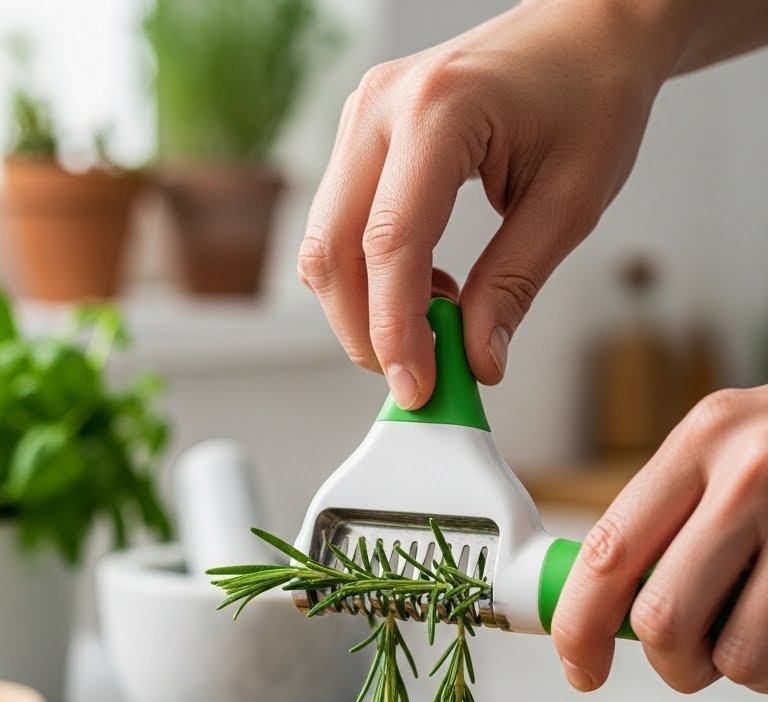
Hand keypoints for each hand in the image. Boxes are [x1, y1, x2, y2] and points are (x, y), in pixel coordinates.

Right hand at [298, 0, 664, 408]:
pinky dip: (372, 276)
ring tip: (438, 323)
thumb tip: (477, 361)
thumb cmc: (592, 94)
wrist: (590, 31)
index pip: (391, 245)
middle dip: (366, 331)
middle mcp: (382, 107)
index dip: (395, 331)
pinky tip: (429, 287)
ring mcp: (363, 117)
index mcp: (439, 111)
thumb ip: (514, 285)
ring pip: (326, 244)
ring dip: (366, 307)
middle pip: (333, 250)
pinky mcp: (363, 136)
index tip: (417, 389)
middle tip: (421, 375)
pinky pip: (341, 225)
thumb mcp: (570, 203)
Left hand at [552, 386, 767, 693]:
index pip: (609, 552)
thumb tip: (602, 611)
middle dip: (671, 662)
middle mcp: (753, 472)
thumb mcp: (731, 452)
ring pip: (735, 657)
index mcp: (704, 440)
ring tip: (761, 626)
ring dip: (741, 668)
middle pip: (663, 620)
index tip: (581, 665)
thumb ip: (669, 519)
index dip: (579, 627)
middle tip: (691, 656)